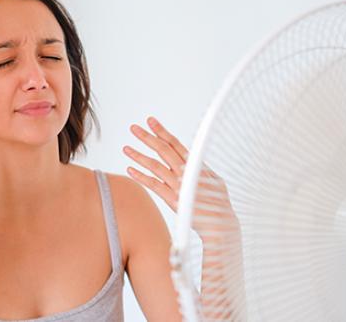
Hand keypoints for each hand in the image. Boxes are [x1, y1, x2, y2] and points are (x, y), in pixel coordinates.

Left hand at [123, 117, 236, 237]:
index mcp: (195, 165)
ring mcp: (178, 185)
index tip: (151, 121)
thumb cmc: (217, 202)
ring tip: (126, 148)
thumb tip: (191, 159)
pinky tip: (130, 169)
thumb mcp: (213, 179)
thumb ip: (200, 168)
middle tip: (134, 128)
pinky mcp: (172, 199)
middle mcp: (185, 172)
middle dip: (147, 137)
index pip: (176, 144)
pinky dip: (141, 177)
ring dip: (139, 156)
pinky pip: (153, 185)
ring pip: (155, 166)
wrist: (219, 223)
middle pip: (163, 150)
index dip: (162, 131)